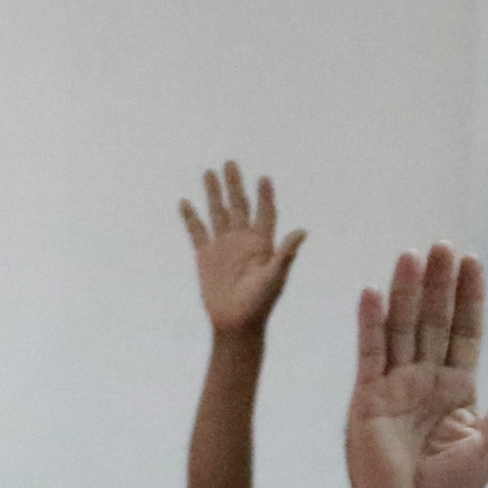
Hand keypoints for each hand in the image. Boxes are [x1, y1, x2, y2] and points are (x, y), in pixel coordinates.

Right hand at [180, 162, 303, 338]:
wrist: (235, 323)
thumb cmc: (260, 303)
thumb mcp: (275, 277)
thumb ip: (286, 254)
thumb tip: (302, 231)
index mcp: (262, 243)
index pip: (265, 213)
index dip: (264, 196)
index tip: (263, 178)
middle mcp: (242, 240)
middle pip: (238, 206)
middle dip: (235, 185)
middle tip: (230, 163)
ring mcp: (223, 246)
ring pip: (217, 213)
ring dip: (213, 193)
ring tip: (209, 173)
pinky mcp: (206, 256)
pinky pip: (197, 231)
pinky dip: (191, 217)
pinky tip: (185, 202)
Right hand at [332, 245, 487, 487]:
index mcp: (457, 387)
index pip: (464, 331)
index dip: (468, 297)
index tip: (473, 261)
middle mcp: (425, 377)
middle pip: (433, 320)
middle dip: (439, 284)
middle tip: (443, 245)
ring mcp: (394, 384)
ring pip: (402, 328)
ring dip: (406, 293)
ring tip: (412, 255)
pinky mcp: (367, 396)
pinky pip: (370, 354)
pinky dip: (371, 324)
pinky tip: (373, 294)